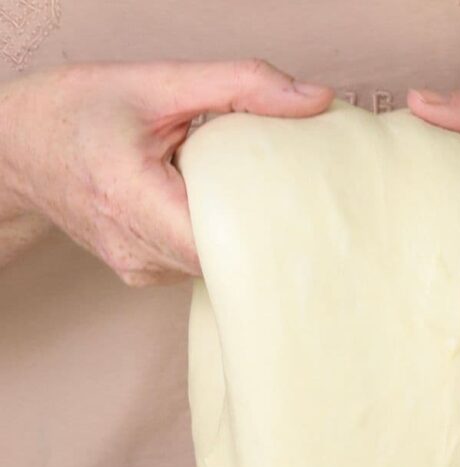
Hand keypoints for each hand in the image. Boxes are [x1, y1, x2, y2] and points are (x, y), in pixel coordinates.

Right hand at [0, 61, 332, 285]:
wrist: (20, 148)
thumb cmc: (78, 111)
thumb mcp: (158, 83)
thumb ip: (240, 86)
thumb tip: (313, 101)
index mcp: (132, 198)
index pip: (221, 243)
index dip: (268, 235)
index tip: (306, 214)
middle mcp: (135, 248)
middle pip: (225, 260)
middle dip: (262, 231)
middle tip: (298, 201)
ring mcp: (138, 269)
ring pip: (213, 266)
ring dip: (237, 235)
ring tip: (250, 198)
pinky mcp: (142, 273)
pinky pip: (195, 264)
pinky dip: (213, 238)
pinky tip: (217, 210)